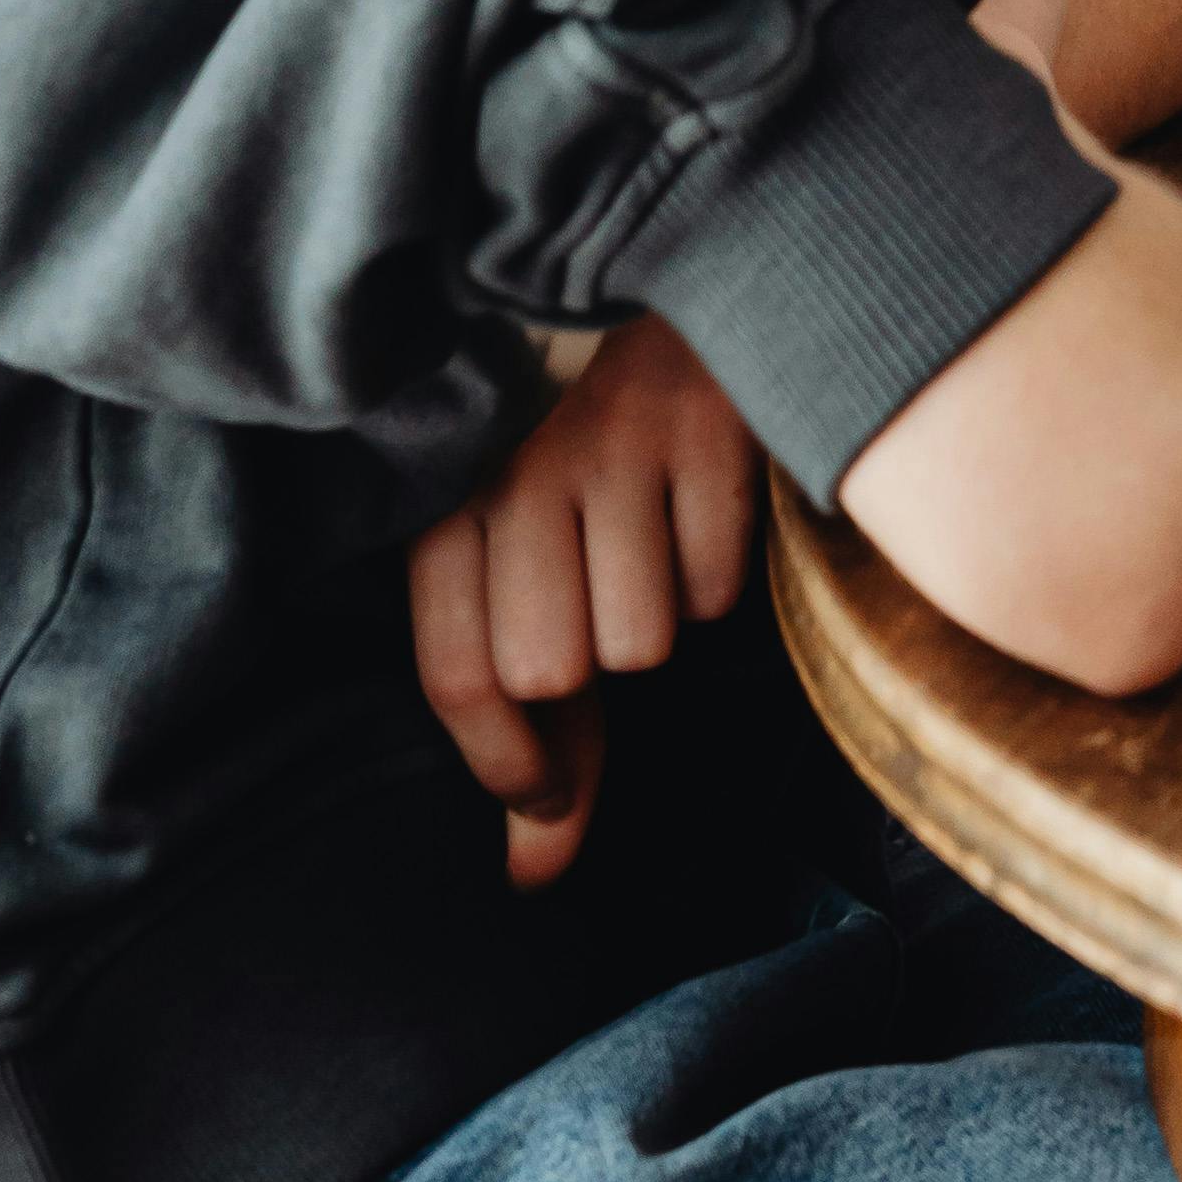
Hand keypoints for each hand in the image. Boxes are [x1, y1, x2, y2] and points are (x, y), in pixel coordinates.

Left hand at [407, 309, 762, 889]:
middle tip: (611, 605)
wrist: (691, 302)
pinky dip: (724, 575)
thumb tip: (533, 879)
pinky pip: (719, 585)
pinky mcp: (708, 430)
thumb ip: (543, 739)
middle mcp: (523, 466)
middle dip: (596, 670)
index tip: (546, 790)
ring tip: (659, 542)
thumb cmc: (606, 485)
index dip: (507, 760)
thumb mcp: (548, 593)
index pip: (457, 673)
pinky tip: (708, 511)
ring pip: (641, 638)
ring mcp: (616, 441)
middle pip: (549, 668)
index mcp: (459, 502)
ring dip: (666, 616)